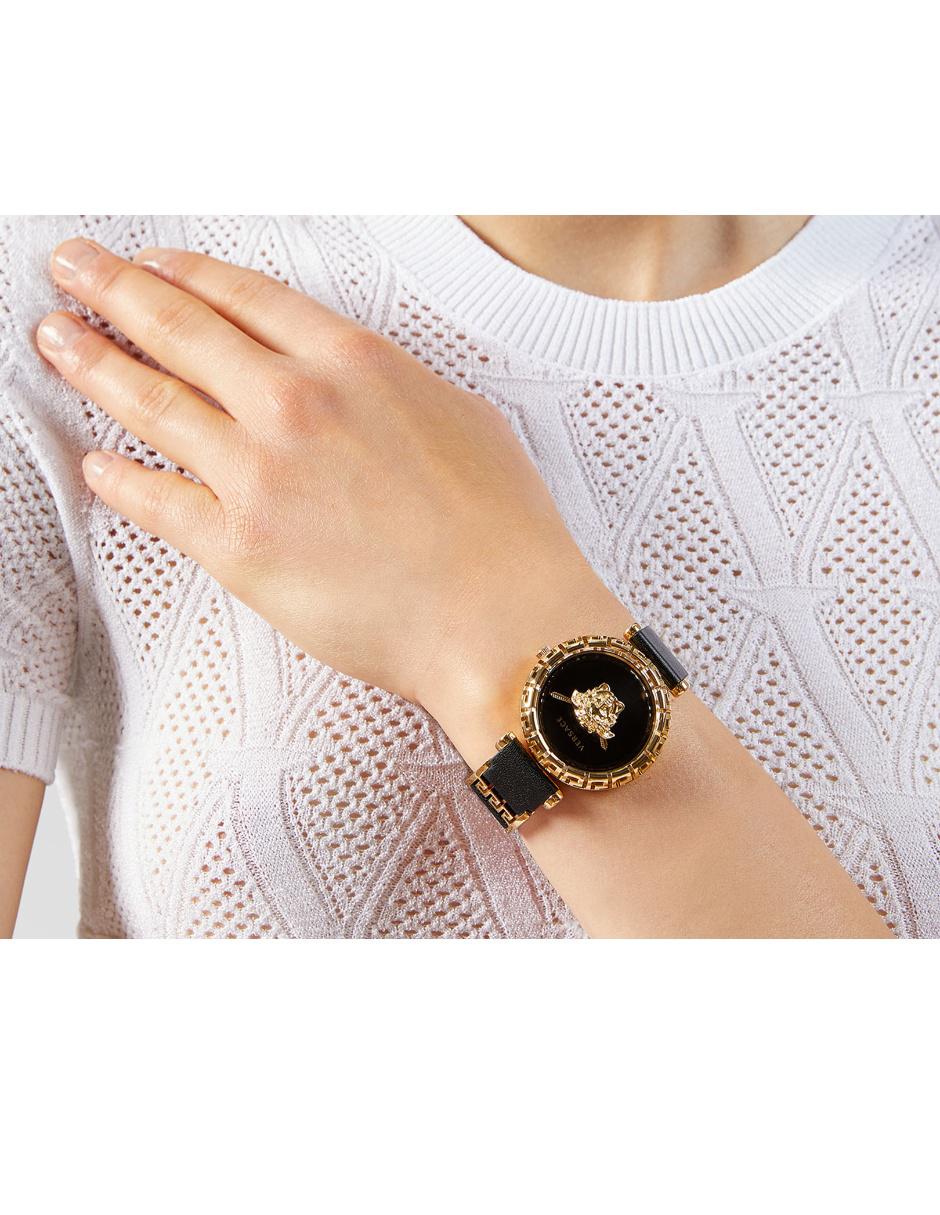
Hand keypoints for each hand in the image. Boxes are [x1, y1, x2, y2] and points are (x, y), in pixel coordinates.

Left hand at [37, 239, 617, 750]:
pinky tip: (96, 464)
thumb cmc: (500, 530)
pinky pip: (159, 503)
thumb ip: (394, 387)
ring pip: (152, 403)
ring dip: (94, 364)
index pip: (244, 297)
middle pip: (180, 330)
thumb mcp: (463, 417)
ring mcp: (260, 476)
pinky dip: (119, 480)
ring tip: (55, 341)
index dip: (184, 274)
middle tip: (72, 269)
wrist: (499, 618)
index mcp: (354, 364)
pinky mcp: (241, 550)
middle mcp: (296, 405)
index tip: (150, 264)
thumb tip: (359, 383)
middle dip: (112, 290)